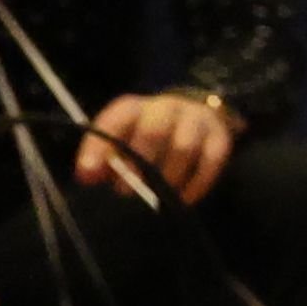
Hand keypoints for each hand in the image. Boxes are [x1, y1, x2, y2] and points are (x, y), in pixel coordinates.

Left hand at [74, 90, 238, 201]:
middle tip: (126, 192)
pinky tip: (184, 198)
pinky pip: (211, 160)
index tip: (88, 175)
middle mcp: (166, 107)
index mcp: (135, 107)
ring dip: (169, 176)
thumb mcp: (122, 140)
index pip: (115, 121)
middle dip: (138, 164)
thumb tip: (86, 176)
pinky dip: (197, 183)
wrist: (197, 119)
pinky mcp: (220, 137)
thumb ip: (103, 157)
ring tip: (158, 196)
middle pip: (154, 130)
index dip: (99, 147)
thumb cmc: (148, 137)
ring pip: (184, 147)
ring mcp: (196, 120)